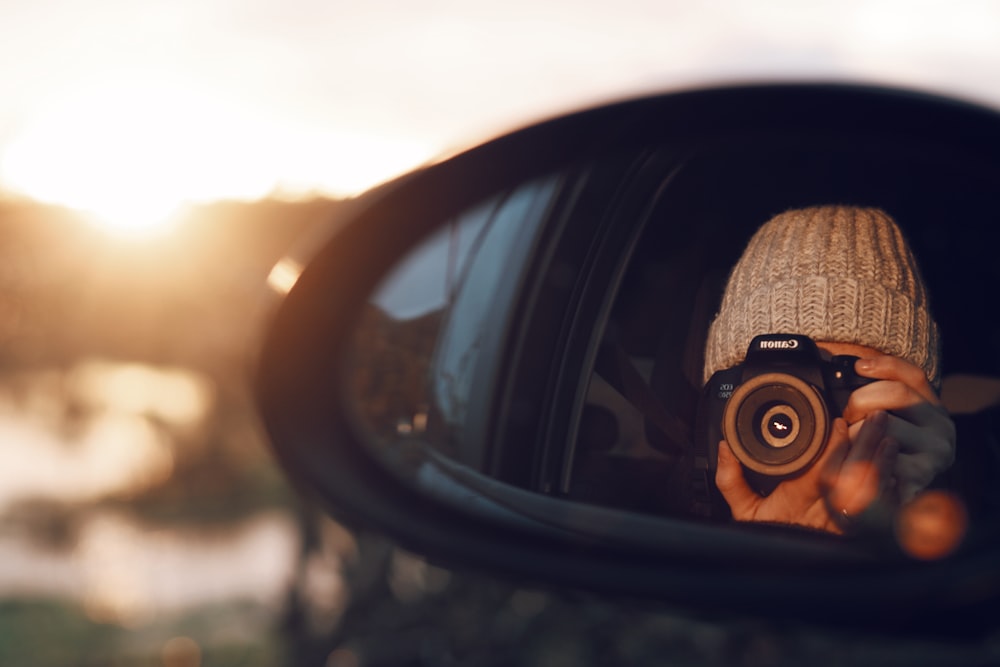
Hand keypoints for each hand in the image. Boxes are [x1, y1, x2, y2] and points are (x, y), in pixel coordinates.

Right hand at [715, 412, 897, 533]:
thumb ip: (731, 480)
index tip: (841, 423)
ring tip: (889, 438)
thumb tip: (726, 447)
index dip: (835, 445)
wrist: (786, 578)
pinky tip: (895, 471)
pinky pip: (882, 511)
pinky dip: (891, 490)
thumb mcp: (743, 513)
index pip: (820, 468)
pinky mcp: (859, 533)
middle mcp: (826, 513)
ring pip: (873, 489)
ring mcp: (845, 523)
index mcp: (796, 502)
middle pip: (854, 473)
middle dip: (867, 443)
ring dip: (883, 462)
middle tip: (876, 418)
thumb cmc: (768, 543)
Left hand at [845, 355, 955, 502]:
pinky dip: (865, 460)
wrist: (899, 502)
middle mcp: (941, 426)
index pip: (912, 375)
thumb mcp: (890, 421)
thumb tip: (858, 367)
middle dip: (861, 401)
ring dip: (856, 434)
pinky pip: (884, 460)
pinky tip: (858, 465)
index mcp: (933, 408)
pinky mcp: (921, 475)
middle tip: (846, 416)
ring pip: (885, 426)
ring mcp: (935, 450)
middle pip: (896, 394)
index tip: (857, 366)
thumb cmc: (886, 453)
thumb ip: (880, 396)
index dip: (884, 365)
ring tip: (849, 444)